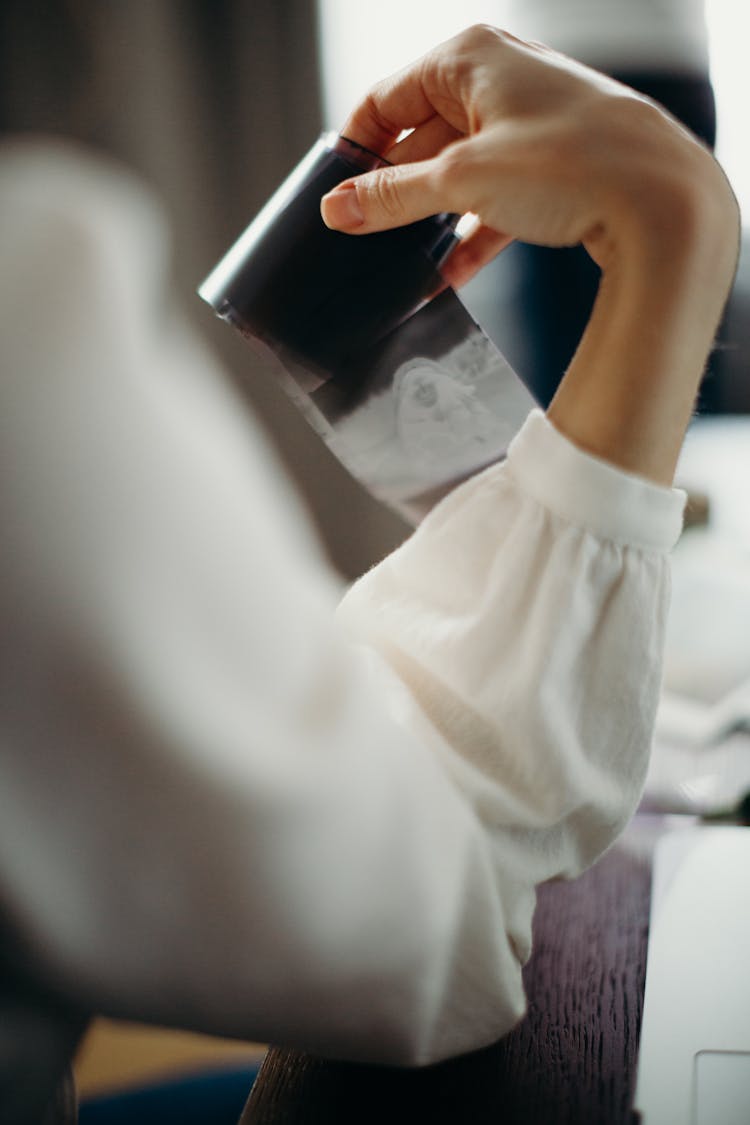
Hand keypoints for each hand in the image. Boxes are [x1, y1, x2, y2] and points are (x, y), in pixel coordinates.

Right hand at [322, 26, 739, 482]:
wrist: (660, 202)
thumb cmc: (572, 163)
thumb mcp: (463, 180)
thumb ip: (394, 196)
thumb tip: (339, 208)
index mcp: (470, 60)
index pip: (387, 97)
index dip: (354, 146)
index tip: (334, 190)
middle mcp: (500, 82)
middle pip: (420, 137)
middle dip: (393, 189)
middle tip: (363, 232)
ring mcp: (528, 126)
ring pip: (458, 172)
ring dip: (430, 218)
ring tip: (400, 259)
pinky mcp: (551, 169)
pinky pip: (493, 201)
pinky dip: (469, 234)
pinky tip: (447, 275)